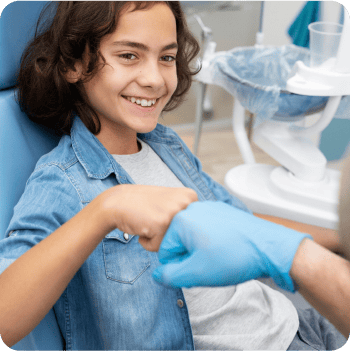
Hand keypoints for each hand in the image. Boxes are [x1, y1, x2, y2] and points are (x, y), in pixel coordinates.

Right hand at [102, 184, 197, 250]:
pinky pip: (159, 247)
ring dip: (159, 239)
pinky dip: (148, 242)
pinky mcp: (162, 224)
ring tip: (149, 222)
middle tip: (154, 218)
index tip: (163, 214)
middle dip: (168, 233)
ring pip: (173, 242)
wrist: (118, 201)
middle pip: (185, 236)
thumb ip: (187, 214)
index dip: (175, 226)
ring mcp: (175, 212)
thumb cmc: (144, 205)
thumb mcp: (172, 202)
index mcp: (191, 196)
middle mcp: (186, 202)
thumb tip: (202, 237)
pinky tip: (142, 226)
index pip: (194, 228)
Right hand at [152, 201, 310, 290]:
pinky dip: (212, 241)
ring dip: (201, 250)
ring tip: (219, 257)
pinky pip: (207, 228)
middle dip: (189, 257)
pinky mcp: (222, 211)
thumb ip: (170, 276)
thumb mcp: (196, 273)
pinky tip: (225, 248)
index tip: (195, 271)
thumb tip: (158, 275)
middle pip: (179, 241)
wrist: (269, 246)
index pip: (165, 251)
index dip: (178, 267)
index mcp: (182, 220)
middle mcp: (193, 209)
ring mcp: (209, 208)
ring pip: (193, 235)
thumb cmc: (234, 257)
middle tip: (208, 265)